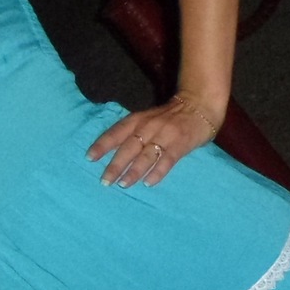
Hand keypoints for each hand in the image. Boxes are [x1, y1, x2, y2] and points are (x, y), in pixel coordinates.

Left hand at [88, 91, 220, 186]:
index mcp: (139, 120)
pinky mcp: (181, 144)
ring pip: (146, 155)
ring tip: (123, 184)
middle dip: (115, 164)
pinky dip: (158, 171)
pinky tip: (149, 183)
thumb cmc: (169, 117)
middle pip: (129, 147)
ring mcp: (165, 135)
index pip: (117, 132)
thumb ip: (133, 132)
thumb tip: (112, 152)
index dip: (103, 144)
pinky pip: (167, 159)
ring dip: (134, 170)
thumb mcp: (147, 119)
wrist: (200, 105)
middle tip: (105, 181)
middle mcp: (149, 127)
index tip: (89, 158)